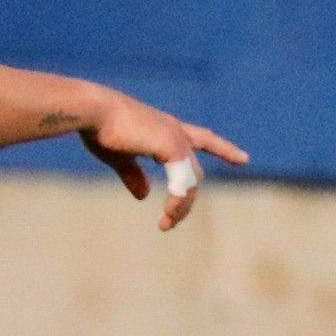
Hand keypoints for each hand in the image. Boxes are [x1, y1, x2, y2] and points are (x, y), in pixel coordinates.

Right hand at [77, 89, 242, 231]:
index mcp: (166, 129)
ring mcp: (177, 138)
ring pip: (191, 181)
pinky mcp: (172, 147)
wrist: (90, 110)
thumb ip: (134, 175)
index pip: (204, 139)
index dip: (223, 149)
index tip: (244, 159)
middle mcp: (177, 132)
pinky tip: (168, 215)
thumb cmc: (99, 128)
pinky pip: (183, 182)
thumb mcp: (119, 156)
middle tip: (172, 220)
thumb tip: (144, 196)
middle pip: (195, 172)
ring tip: (166, 224)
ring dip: (181, 206)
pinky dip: (178, 201)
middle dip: (187, 199)